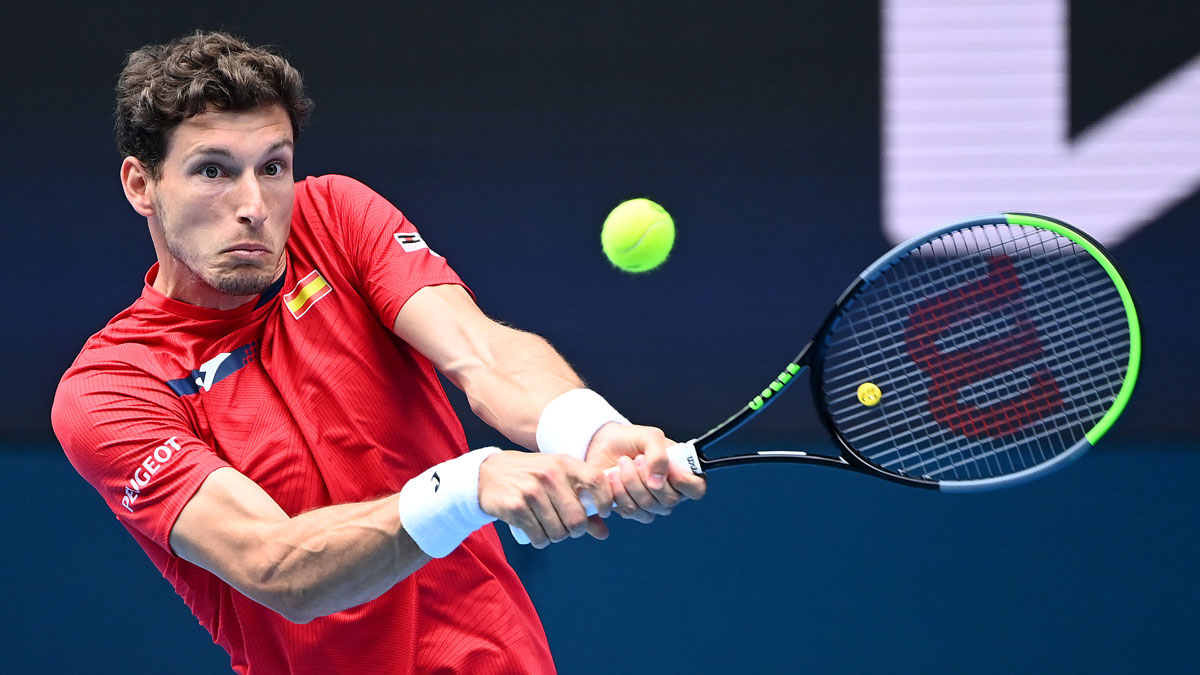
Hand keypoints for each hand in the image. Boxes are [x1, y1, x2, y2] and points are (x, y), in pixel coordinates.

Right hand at [478, 450, 613, 548]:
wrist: (489, 474)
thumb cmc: (531, 477)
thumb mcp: (557, 480)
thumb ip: (581, 503)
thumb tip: (604, 533)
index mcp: (564, 463)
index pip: (596, 479)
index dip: (605, 500)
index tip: (603, 512)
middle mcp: (549, 475)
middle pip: (577, 518)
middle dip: (575, 530)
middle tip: (568, 528)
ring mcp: (532, 491)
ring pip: (558, 532)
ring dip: (556, 536)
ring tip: (549, 528)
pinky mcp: (516, 507)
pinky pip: (539, 537)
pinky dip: (540, 540)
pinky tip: (536, 532)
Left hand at [585, 423, 706, 522]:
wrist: (605, 445)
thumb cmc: (633, 440)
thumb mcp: (650, 437)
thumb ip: (659, 455)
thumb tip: (658, 481)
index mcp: (682, 473)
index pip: (696, 489)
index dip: (683, 482)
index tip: (667, 467)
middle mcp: (670, 492)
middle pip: (669, 500)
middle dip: (647, 477)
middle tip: (637, 458)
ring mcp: (652, 504)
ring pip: (647, 506)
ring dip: (631, 481)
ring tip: (623, 463)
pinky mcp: (633, 510)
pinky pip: (630, 510)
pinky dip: (619, 491)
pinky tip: (614, 476)